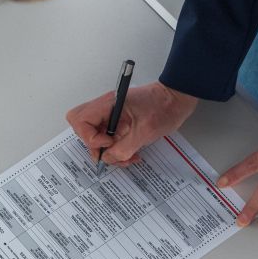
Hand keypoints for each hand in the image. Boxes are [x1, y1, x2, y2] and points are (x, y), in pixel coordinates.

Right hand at [66, 82, 198, 165]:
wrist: (177, 100)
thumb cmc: (164, 107)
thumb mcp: (145, 131)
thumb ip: (124, 148)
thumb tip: (108, 158)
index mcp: (108, 104)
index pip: (80, 120)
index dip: (91, 137)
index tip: (109, 143)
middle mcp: (105, 109)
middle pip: (82, 127)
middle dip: (94, 146)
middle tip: (110, 154)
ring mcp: (111, 116)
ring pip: (95, 136)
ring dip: (108, 152)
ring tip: (126, 158)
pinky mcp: (118, 123)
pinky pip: (108, 139)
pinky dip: (116, 150)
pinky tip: (131, 154)